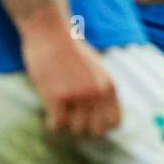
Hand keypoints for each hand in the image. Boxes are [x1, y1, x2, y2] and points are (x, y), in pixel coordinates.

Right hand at [21, 19, 121, 137]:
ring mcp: (78, 95)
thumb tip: (103, 115)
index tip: (89, 124)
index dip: (101, 127)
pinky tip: (49, 114)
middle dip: (83, 129)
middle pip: (95, 131)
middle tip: (71, 120)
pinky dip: (52, 124)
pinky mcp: (58, 97)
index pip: (115, 122)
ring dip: (66, 126)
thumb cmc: (70, 49)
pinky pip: (58, 126)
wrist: (50, 32)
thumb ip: (101, 89)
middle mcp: (97, 92)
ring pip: (76, 131)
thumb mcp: (96, 68)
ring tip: (59, 113)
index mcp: (109, 85)